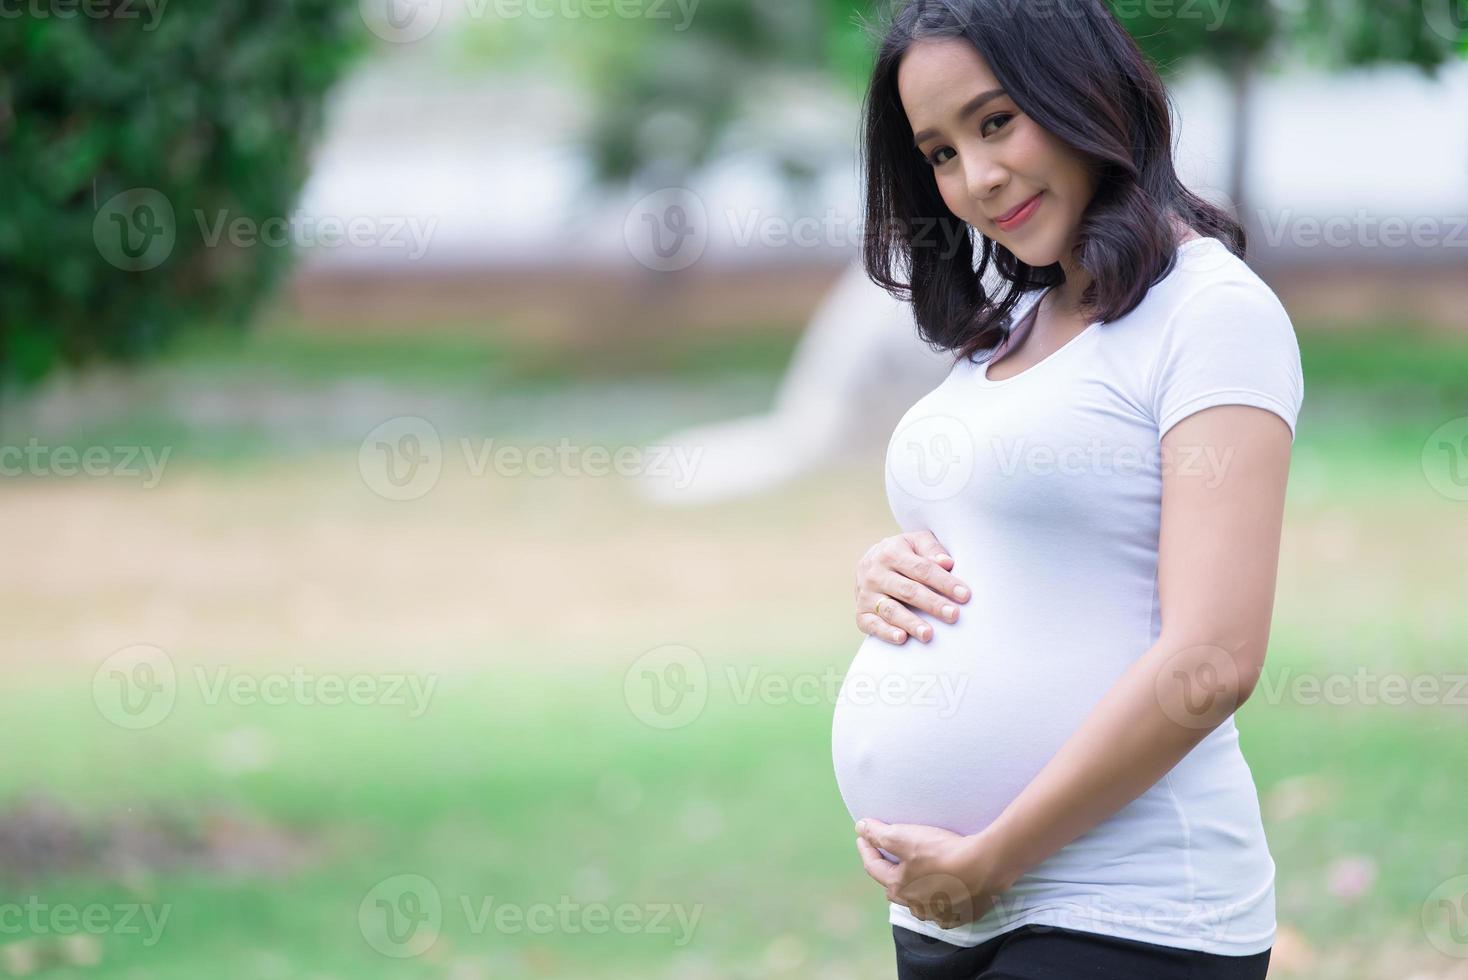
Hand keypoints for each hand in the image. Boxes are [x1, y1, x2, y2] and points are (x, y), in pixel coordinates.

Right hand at [854, 531, 969, 644]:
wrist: (869, 563)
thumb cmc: (903, 553)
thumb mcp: (915, 542)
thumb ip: (931, 549)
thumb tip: (947, 563)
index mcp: (891, 552)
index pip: (922, 569)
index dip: (944, 582)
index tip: (964, 595)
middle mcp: (876, 573)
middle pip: (908, 590)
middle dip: (932, 604)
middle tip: (953, 615)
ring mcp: (866, 594)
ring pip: (891, 610)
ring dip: (910, 622)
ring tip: (928, 634)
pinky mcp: (861, 613)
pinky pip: (872, 624)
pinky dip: (886, 632)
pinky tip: (902, 638)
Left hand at [854, 819, 1008, 928]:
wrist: (984, 867)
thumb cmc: (941, 852)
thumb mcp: (904, 837)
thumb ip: (879, 834)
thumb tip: (860, 827)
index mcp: (899, 887)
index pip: (873, 867)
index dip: (866, 849)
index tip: (862, 837)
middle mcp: (915, 906)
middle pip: (895, 888)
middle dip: (888, 873)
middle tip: (886, 858)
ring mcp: (938, 913)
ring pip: (919, 902)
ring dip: (914, 890)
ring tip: (916, 876)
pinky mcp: (960, 915)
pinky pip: (943, 910)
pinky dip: (938, 900)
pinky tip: (943, 891)